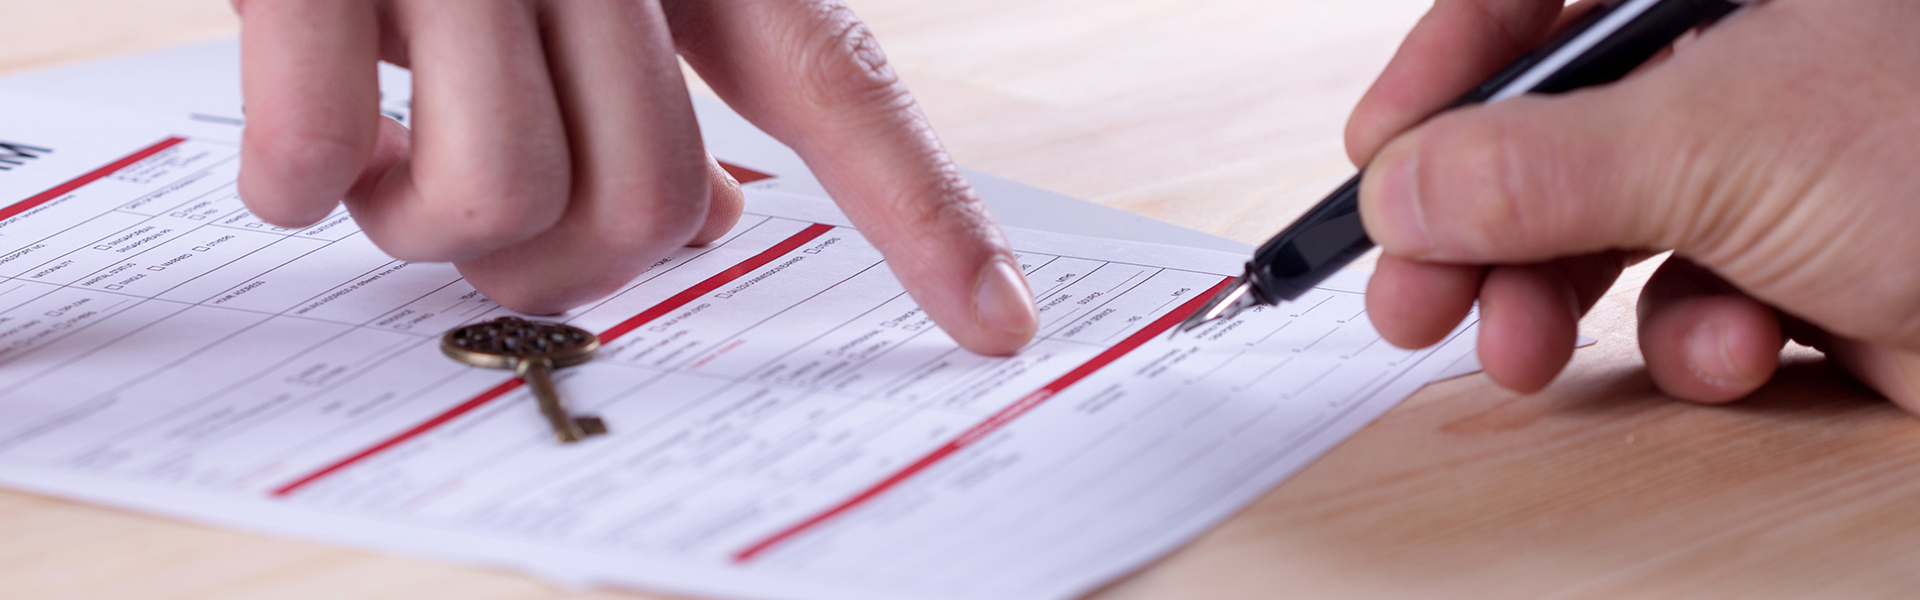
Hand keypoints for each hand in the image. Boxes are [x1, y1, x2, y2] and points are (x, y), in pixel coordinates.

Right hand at [231, 0, 1039, 354]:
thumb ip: (655, 79)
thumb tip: (720, 223)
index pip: (837, 87)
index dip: (923, 217)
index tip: (998, 322)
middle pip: (652, 205)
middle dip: (554, 262)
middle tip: (476, 222)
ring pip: (503, 201)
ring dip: (419, 230)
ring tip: (378, 173)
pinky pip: (324, 156)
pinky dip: (298, 187)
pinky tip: (293, 158)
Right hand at [1345, 0, 1919, 410]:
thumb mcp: (1721, 147)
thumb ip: (1536, 168)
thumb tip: (1399, 188)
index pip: (1535, 1)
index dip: (1442, 79)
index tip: (1377, 165)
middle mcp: (1744, 59)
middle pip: (1552, 134)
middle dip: (1480, 230)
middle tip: (1414, 303)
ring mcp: (1777, 163)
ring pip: (1607, 231)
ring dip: (1563, 304)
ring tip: (1526, 355)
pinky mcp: (1809, 262)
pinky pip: (1697, 299)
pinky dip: (1702, 340)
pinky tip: (1744, 351)